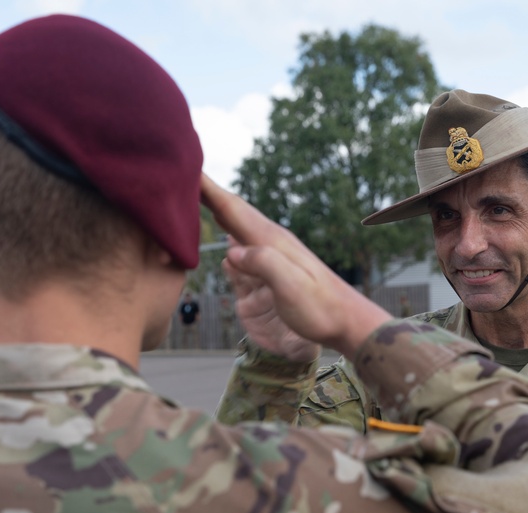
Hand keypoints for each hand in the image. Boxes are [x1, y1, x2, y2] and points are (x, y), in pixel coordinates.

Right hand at [201, 174, 391, 357]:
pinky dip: (225, 243)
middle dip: (208, 195)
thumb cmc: (321, 308)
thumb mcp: (292, 285)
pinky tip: (222, 237)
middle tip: (184, 174)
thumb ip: (263, 264)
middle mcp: (266, 248)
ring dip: (216, 215)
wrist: (344, 327)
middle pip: (232, 214)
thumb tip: (230, 251)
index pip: (234, 210)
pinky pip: (238, 259)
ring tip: (195, 201)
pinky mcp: (261, 287)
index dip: (210, 191)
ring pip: (234, 233)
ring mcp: (264, 266)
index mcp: (272, 243)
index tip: (190, 169)